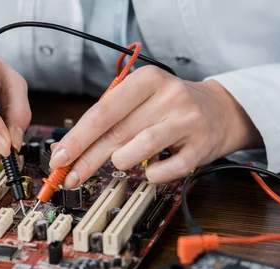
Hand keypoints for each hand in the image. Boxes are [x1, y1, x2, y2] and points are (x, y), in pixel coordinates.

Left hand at [49, 66, 262, 185]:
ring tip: (120, 162)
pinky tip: (148, 172)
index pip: (103, 111)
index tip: (59, 157)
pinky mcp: (201, 147)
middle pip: (116, 132)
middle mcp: (169, 96)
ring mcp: (188, 121)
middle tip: (69, 177)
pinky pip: (168, 169)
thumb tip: (69, 150)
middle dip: (87, 159)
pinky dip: (152, 175)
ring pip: (141, 148)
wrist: (221, 111)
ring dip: (122, 161)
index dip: (77, 138)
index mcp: (148, 80)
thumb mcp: (140, 100)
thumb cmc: (169, 107)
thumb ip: (108, 120)